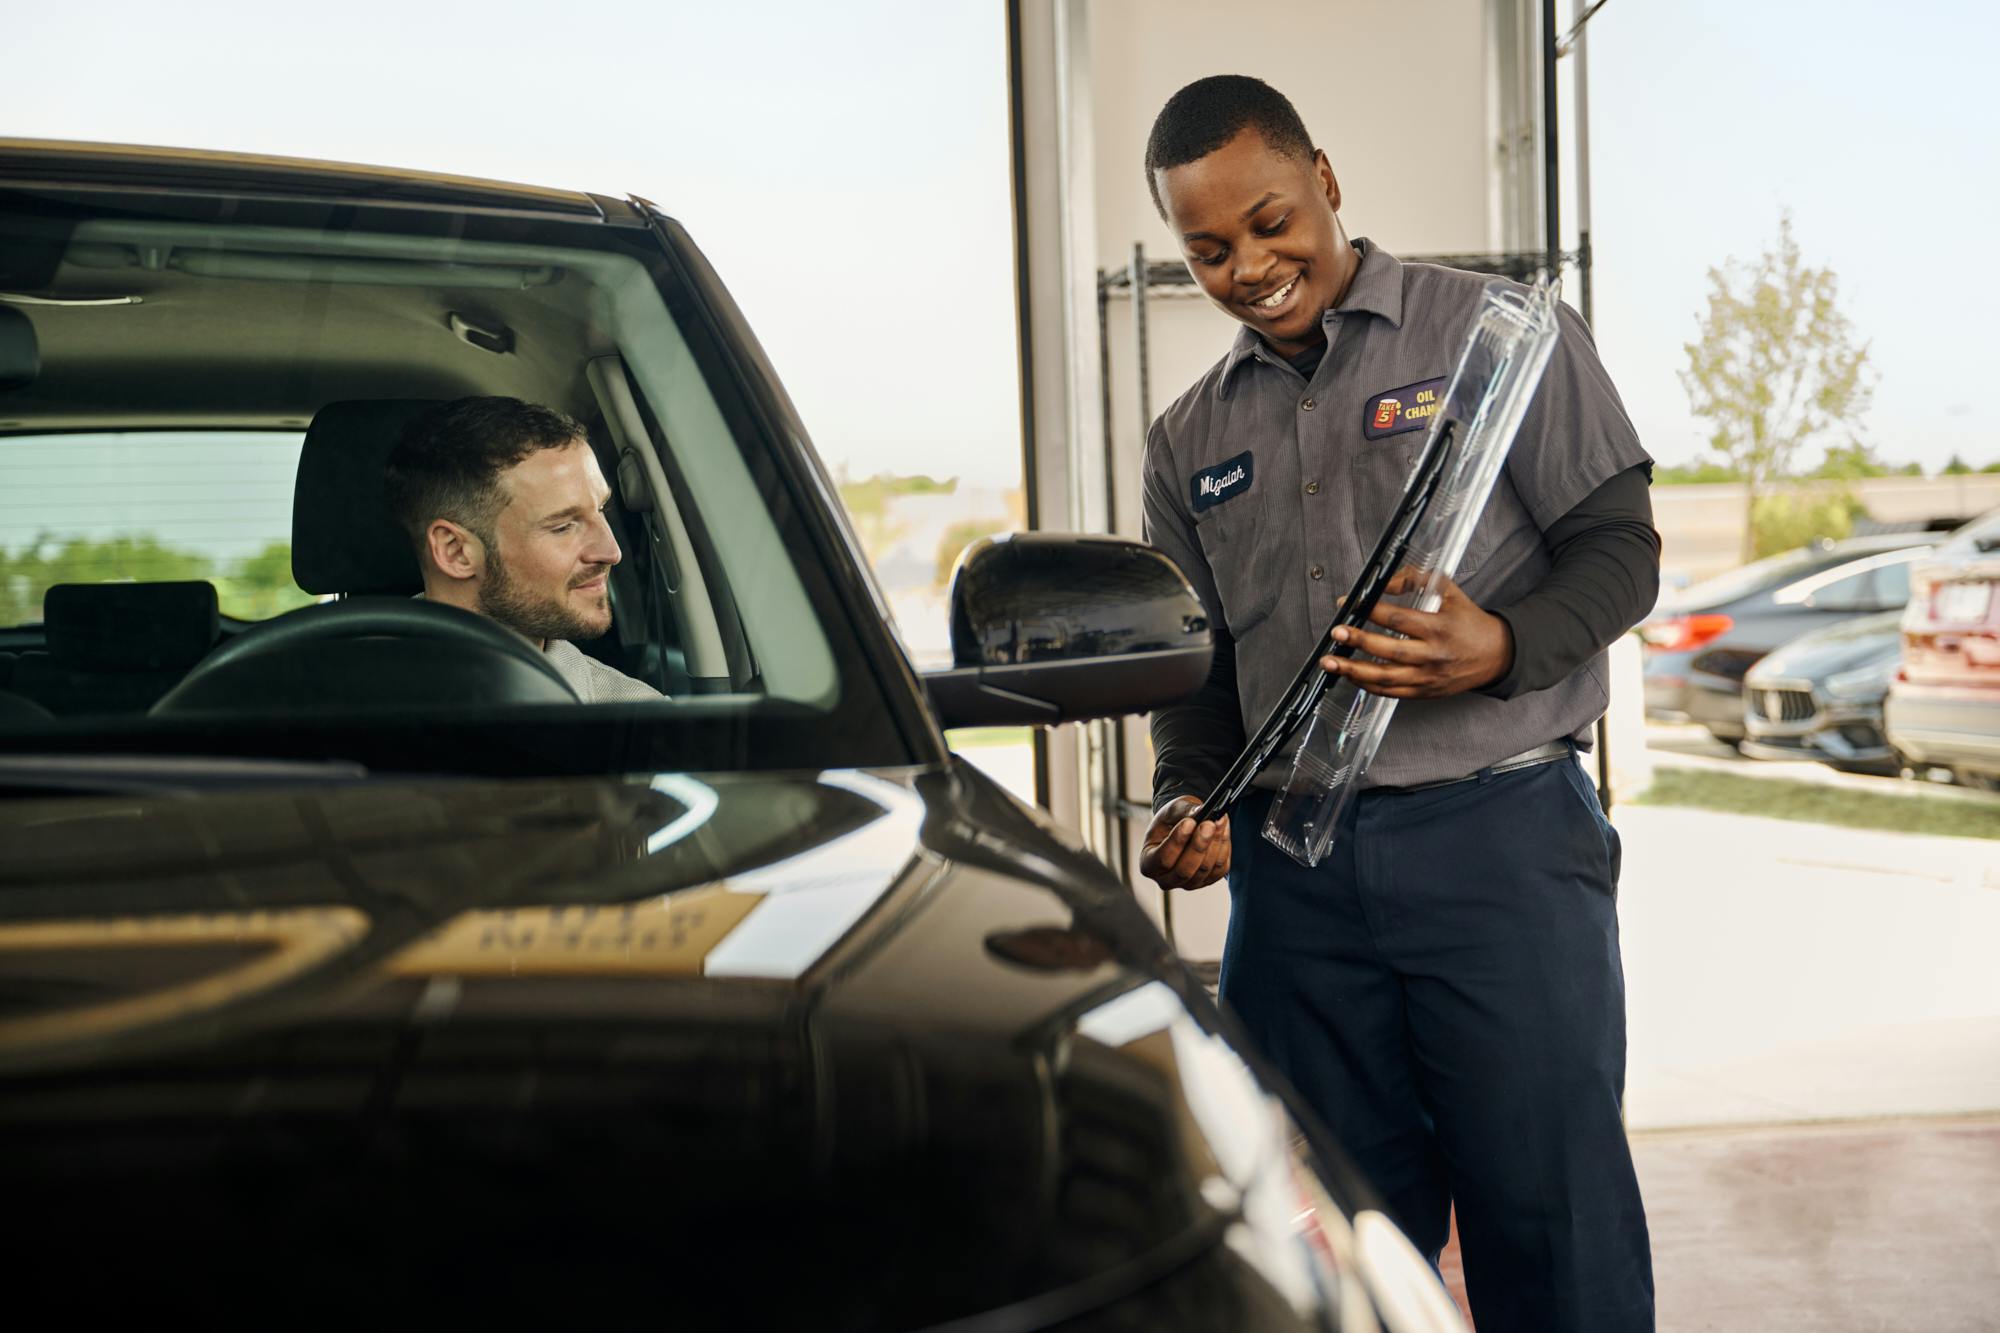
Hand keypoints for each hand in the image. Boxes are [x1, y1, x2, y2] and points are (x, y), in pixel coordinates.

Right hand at [1140, 794, 1231, 891]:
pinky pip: (1219, 869)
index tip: (1189, 822)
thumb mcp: (1172, 809)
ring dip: (1215, 843)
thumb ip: (1183, 811)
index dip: (1177, 842)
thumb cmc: (1172, 819)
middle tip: (1209, 823)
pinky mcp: (1207, 881)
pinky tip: (1223, 830)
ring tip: (1219, 820)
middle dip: (1199, 845)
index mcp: (1148, 863)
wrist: (1184, 826)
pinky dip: (1224, 848)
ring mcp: (1188, 884)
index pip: (1162, 859)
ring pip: (1204, 869)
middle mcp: (1166, 879)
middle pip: (1184, 870)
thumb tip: (1200, 812)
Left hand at [1320, 570, 1512, 698]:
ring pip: (1386, 678)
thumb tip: (1383, 583)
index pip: (1398, 619)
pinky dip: (1368, 686)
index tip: (1349, 604)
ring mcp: (1428, 678)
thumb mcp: (1449, 592)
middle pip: (1390, 650)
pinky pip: (1391, 692)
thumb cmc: (1469, 622)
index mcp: (1440, 628)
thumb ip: (1416, 579)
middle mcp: (1433, 656)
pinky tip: (1350, 677)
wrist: (1496, 655)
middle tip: (1336, 633)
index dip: (1370, 610)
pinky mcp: (1425, 692)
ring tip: (1330, 663)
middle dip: (1359, 642)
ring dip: (1354, 671)